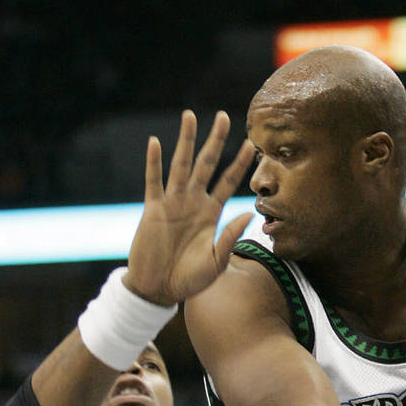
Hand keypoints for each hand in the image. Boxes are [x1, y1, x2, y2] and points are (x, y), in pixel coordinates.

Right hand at [124, 110, 254, 305]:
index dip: (240, 164)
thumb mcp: (217, 262)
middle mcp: (193, 202)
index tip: (251, 144)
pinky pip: (154, 182)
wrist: (160, 289)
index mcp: (211, 213)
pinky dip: (154, 163)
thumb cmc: (190, 280)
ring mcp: (173, 203)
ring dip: (185, 140)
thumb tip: (249, 213)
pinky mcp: (153, 209)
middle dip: (216, 141)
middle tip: (225, 116)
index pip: (229, 182)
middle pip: (207, 164)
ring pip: (181, 165)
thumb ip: (231, 237)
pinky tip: (156, 143)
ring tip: (191, 116)